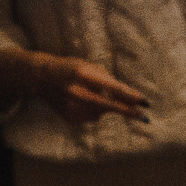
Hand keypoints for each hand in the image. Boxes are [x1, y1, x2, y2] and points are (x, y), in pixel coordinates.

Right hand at [0, 48, 148, 122]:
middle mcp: (77, 92)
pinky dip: (91, 110)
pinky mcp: (70, 118)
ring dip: (103, 106)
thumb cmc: (71, 69)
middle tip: (146, 118)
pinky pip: (91, 117)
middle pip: (110, 106)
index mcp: (83, 74)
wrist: (39, 78)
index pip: (112, 87)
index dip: (130, 96)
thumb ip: (107, 81)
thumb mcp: (88, 66)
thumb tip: (127, 101)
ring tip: (86, 94)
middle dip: (129, 112)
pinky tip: (78, 102)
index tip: (144, 102)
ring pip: (101, 113)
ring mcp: (72, 107)